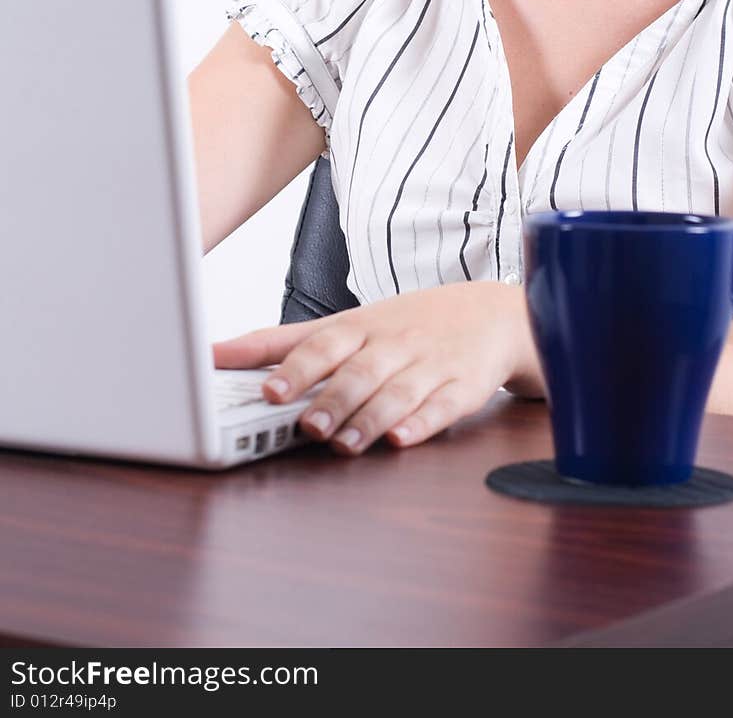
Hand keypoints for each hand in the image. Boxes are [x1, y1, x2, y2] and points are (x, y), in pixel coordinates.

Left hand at [212, 282, 531, 454]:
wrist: (491, 314)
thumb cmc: (407, 323)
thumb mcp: (347, 323)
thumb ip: (282, 342)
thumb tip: (216, 353)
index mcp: (361, 327)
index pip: (323, 343)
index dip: (296, 368)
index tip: (269, 391)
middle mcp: (393, 344)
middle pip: (359, 371)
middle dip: (332, 399)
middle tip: (306, 425)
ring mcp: (429, 366)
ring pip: (397, 393)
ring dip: (369, 419)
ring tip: (344, 444)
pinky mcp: (462, 389)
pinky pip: (442, 407)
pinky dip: (421, 424)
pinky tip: (401, 438)